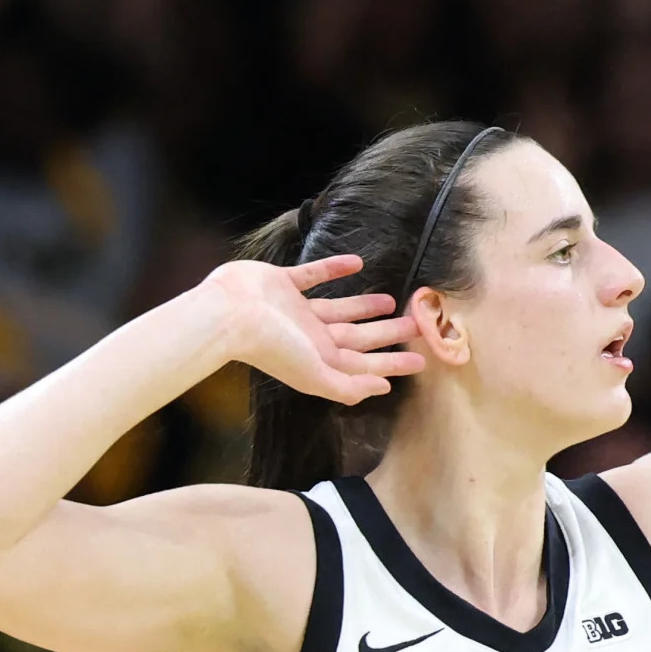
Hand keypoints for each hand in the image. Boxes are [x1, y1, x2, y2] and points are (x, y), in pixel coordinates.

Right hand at [206, 254, 423, 403]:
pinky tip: (357, 262)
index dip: (393, 364)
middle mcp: (310, 337)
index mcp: (320, 359)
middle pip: (358, 336)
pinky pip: (315, 274)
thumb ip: (348, 386)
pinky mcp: (282, 283)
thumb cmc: (272, 346)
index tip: (421, 360)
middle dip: (387, 333)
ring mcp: (296, 310)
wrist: (229, 314)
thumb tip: (382, 389)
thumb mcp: (314, 374)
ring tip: (391, 300)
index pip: (365, 363)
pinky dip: (334, 268)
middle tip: (417, 325)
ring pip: (340, 308)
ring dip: (365, 305)